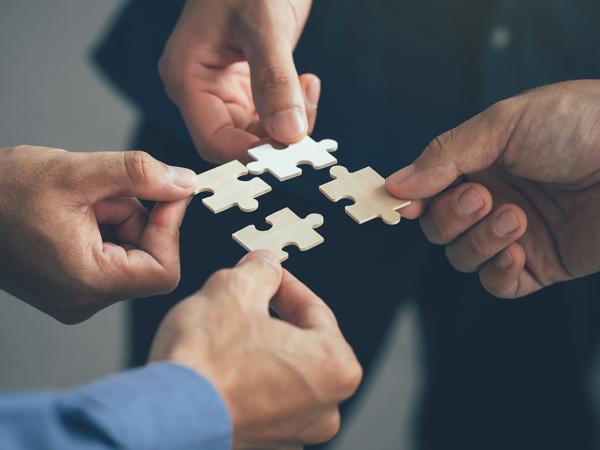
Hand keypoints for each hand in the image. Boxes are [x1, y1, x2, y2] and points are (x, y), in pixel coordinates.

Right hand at [0, 146, 196, 321]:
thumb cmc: (1, 192)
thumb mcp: (77, 172)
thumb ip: (140, 175)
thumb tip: (184, 182)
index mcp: (86, 283)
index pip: (163, 271)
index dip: (172, 229)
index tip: (170, 192)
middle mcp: (84, 300)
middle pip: (149, 258)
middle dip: (137, 216)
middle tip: (104, 190)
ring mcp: (77, 295)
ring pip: (131, 251)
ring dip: (119, 216)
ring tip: (81, 198)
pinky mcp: (72, 284)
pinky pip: (112, 253)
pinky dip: (107, 224)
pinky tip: (77, 209)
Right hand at [149, 250, 362, 448]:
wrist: (164, 419)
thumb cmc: (206, 366)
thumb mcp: (235, 289)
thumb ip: (260, 270)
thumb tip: (265, 265)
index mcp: (335, 369)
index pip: (315, 310)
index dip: (286, 285)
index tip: (271, 275)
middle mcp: (323, 409)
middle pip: (298, 344)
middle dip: (271, 319)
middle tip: (245, 299)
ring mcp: (291, 434)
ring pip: (277, 374)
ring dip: (255, 352)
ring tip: (223, 334)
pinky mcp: (259, 445)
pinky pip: (258, 403)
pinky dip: (242, 384)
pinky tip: (217, 368)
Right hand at [159, 0, 318, 162]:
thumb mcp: (263, 25)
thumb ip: (275, 80)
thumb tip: (288, 134)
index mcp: (187, 76)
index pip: (213, 140)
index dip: (249, 154)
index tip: (288, 154)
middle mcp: (200, 88)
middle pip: (235, 140)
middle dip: (274, 140)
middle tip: (308, 126)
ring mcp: (222, 87)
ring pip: (255, 131)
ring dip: (288, 124)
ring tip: (308, 90)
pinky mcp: (245, 83)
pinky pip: (267, 113)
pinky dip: (291, 109)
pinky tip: (306, 84)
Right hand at [386, 80, 599, 297]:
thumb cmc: (578, 124)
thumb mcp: (505, 123)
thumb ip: (447, 154)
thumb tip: (395, 185)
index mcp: (478, 164)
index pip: (426, 189)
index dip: (408, 200)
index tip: (399, 205)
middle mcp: (490, 200)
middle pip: (437, 227)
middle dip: (450, 216)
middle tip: (481, 196)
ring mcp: (513, 234)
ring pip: (462, 256)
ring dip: (478, 240)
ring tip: (515, 216)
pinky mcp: (541, 264)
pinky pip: (499, 284)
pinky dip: (497, 271)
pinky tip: (516, 251)